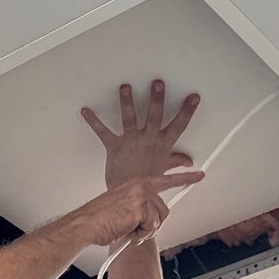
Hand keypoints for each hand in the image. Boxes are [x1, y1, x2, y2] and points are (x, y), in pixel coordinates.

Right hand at [68, 170, 202, 250]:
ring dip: (145, 230)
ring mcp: (142, 195)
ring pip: (159, 220)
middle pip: (164, 210)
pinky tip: (126, 229)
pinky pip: (152, 227)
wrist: (86, 224)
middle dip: (152, 224)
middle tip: (134, 228)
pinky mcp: (141, 208)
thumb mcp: (124, 206)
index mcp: (138, 183)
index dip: (185, 177)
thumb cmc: (101, 218)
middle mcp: (141, 186)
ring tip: (127, 227)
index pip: (166, 179)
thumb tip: (154, 220)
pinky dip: (140, 234)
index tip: (198, 175)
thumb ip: (141, 207)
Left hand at [82, 81, 199, 189]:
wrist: (130, 195)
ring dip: (127, 103)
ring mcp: (131, 142)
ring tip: (125, 88)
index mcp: (162, 144)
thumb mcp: (165, 170)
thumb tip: (190, 162)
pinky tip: (85, 111)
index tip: (193, 97)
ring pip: (130, 119)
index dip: (187, 111)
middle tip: (157, 84)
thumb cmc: (147, 181)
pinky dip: (93, 122)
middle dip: (156, 100)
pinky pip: (103, 132)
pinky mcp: (114, 146)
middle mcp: (148, 140)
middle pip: (155, 117)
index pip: (179, 126)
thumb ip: (176, 162)